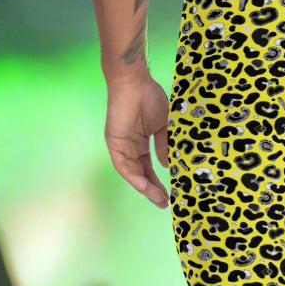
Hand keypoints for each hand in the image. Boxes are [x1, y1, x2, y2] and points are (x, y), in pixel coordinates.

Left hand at [104, 74, 170, 207]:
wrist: (134, 82)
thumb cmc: (149, 98)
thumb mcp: (163, 127)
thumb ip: (165, 146)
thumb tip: (169, 166)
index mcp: (141, 143)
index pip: (149, 169)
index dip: (158, 182)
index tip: (170, 195)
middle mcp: (130, 148)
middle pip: (141, 175)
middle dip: (152, 190)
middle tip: (164, 204)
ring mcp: (121, 147)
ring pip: (132, 174)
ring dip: (145, 188)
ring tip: (158, 199)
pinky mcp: (114, 143)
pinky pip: (124, 166)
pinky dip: (134, 178)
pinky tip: (144, 187)